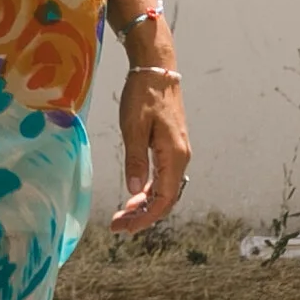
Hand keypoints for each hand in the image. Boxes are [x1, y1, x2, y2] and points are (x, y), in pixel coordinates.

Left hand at [111, 63, 189, 232]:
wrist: (156, 70)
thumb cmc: (143, 95)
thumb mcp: (134, 128)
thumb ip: (135, 160)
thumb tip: (133, 190)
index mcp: (174, 156)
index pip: (163, 199)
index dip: (145, 217)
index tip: (125, 228)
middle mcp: (181, 158)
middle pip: (166, 198)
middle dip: (143, 216)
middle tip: (118, 227)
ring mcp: (178, 153)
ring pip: (164, 189)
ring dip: (145, 204)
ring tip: (123, 214)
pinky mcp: (171, 147)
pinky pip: (163, 177)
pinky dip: (148, 190)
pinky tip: (134, 195)